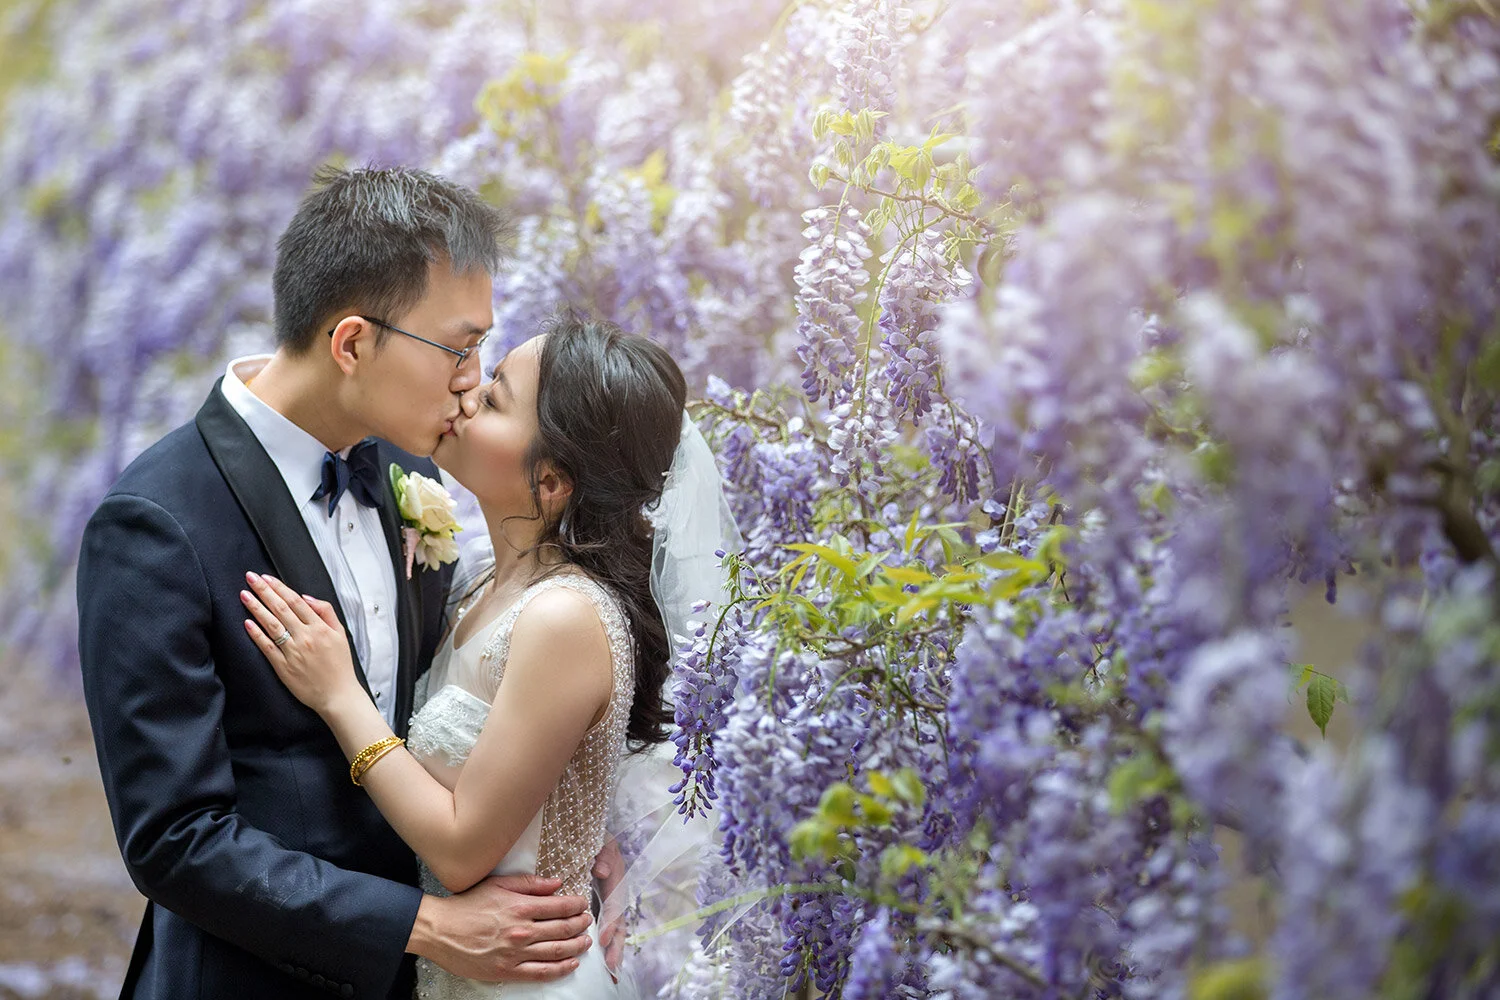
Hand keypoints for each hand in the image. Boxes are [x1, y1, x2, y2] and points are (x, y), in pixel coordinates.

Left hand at [241, 572, 357, 714]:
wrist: (338, 695)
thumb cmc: (340, 665)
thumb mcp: (341, 634)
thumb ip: (326, 612)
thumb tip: (306, 598)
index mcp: (320, 627)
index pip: (296, 602)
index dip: (279, 588)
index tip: (266, 578)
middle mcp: (305, 637)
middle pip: (281, 609)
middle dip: (264, 591)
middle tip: (250, 578)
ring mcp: (293, 652)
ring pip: (271, 625)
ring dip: (256, 608)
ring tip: (244, 595)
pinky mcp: (283, 667)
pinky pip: (267, 647)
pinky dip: (256, 634)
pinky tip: (247, 622)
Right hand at [411, 874, 593, 982]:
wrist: (439, 930)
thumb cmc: (466, 905)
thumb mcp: (498, 884)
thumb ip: (529, 883)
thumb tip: (556, 883)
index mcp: (520, 907)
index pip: (560, 906)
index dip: (577, 906)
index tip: (583, 904)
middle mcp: (521, 931)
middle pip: (563, 929)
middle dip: (581, 925)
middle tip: (587, 922)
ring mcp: (515, 953)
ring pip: (557, 952)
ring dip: (576, 946)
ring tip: (585, 942)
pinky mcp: (507, 971)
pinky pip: (541, 973)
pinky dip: (560, 969)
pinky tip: (571, 964)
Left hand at [593, 837, 625, 977]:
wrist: (600, 842)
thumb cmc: (601, 844)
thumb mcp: (604, 843)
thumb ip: (604, 855)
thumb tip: (601, 870)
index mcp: (617, 883)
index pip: (614, 906)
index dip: (610, 923)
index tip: (602, 937)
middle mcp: (616, 898)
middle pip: (618, 926)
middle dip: (615, 947)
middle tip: (611, 966)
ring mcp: (610, 907)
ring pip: (614, 933)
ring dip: (613, 953)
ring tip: (611, 974)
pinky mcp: (602, 911)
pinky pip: (605, 931)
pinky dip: (606, 949)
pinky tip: (603, 967)